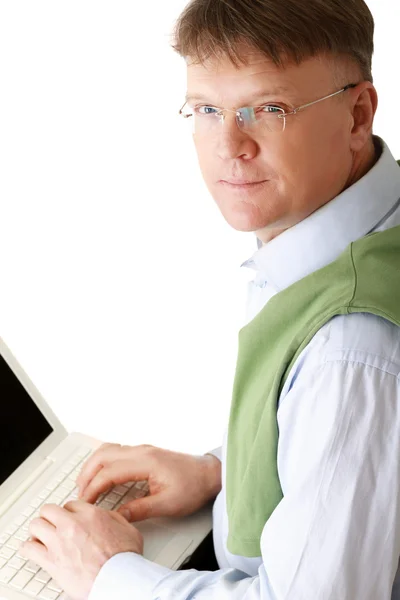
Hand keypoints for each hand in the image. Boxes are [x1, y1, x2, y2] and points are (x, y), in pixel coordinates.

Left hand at [19, 500, 143, 599]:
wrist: (118, 579)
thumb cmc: (124, 559)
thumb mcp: (128, 529)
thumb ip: (116, 518)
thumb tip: (112, 516)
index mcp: (91, 515)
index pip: (70, 504)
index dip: (70, 512)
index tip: (70, 518)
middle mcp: (72, 525)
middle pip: (48, 510)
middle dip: (50, 516)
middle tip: (52, 523)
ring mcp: (59, 542)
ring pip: (35, 525)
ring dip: (38, 530)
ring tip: (40, 536)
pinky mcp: (51, 561)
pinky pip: (29, 549)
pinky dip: (28, 548)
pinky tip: (32, 550)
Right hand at [76, 443, 221, 522]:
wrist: (209, 474)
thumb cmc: (193, 487)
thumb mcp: (168, 504)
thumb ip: (140, 510)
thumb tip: (117, 517)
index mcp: (146, 461)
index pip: (109, 471)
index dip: (93, 488)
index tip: (85, 503)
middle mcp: (142, 451)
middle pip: (103, 455)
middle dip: (87, 474)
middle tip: (80, 494)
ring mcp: (142, 449)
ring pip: (108, 450)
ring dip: (93, 466)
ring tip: (86, 485)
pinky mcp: (144, 452)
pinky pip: (116, 451)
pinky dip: (103, 462)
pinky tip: (102, 475)